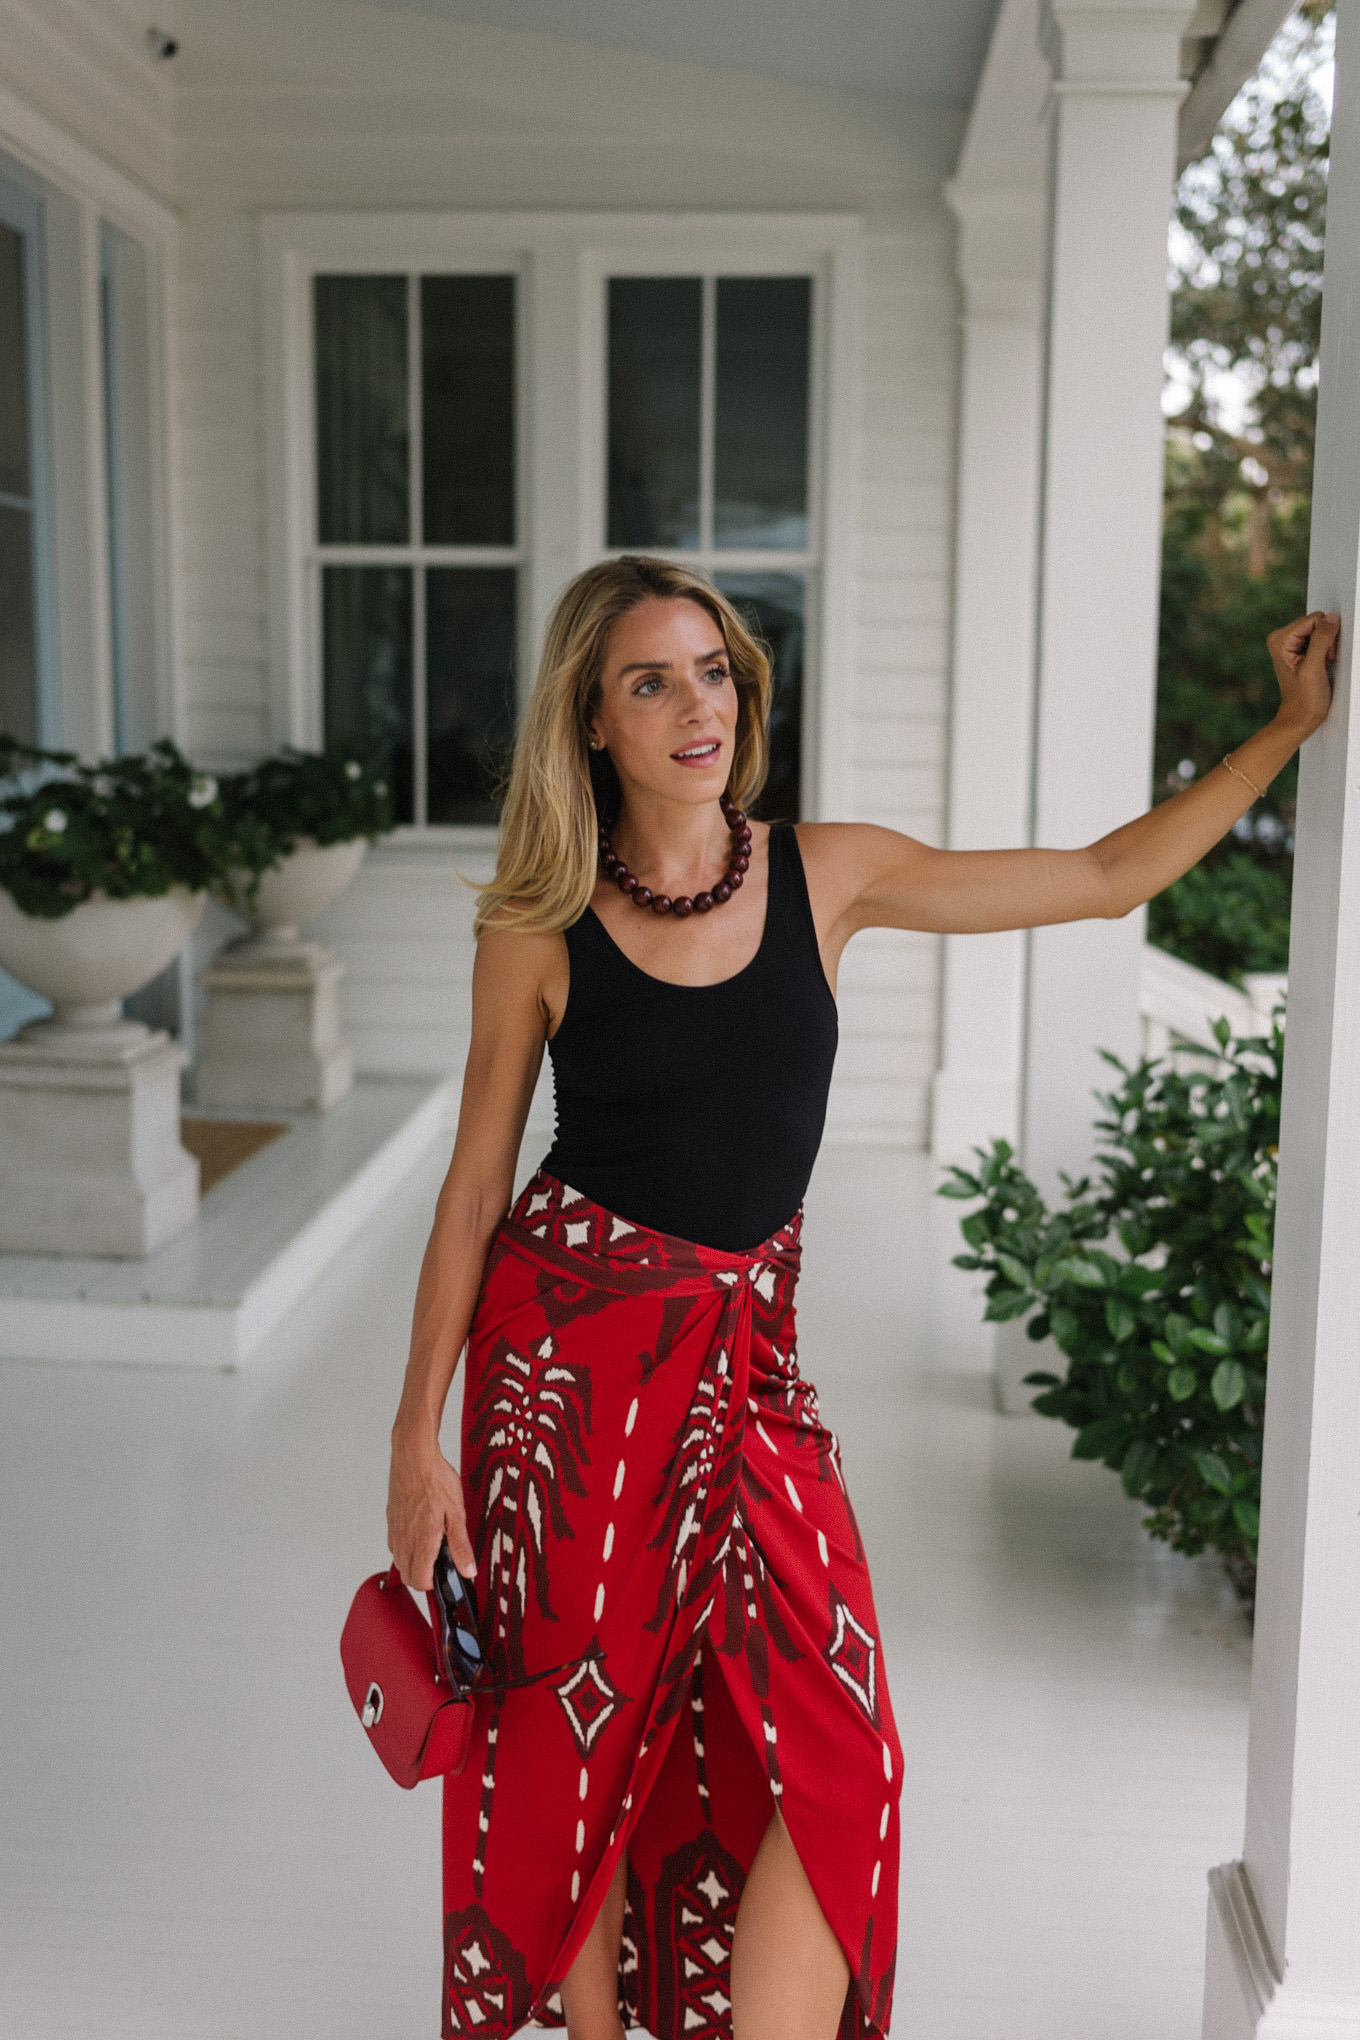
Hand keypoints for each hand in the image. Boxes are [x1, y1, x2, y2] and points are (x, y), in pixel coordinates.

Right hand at [387, 1428, 476, 1588]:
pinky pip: (394, 1543)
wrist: (414, 1456)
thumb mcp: (457, 1513)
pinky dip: (405, 1547)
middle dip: (422, 1577)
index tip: (444, 1576)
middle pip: (407, 1576)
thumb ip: (461, 1546)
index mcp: (422, 1541)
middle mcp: (404, 1539)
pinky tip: (419, 1532)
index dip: (433, 1584)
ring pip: (399, 1561)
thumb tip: (468, 1571)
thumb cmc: (435, 1479)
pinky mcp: (391, 1519)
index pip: (419, 1581)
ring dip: (413, 1563)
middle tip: (439, 1565)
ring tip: (431, 1548)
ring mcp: (395, 1529)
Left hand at [1267, 610, 1339, 734]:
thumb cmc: (1305, 698)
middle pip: (1317, 623)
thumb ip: (1322, 640)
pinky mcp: (1298, 649)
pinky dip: (1325, 650)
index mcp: (1279, 639)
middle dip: (1327, 640)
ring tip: (1321, 665)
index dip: (1326, 635)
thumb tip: (1331, 618)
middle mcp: (1281, 638)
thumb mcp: (1314, 667)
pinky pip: (1320, 639)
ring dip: (1327, 647)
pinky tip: (1320, 665)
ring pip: (1320, 630)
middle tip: (1323, 662)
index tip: (1324, 657)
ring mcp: (1289, 644)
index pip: (1315, 619)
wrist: (1300, 717)